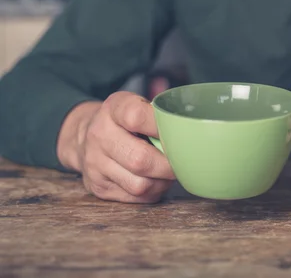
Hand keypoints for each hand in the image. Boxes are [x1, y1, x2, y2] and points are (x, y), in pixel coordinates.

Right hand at [58, 92, 175, 202]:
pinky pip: (136, 197)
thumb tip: (192, 133)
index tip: (178, 133)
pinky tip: (154, 179)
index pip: (136, 117)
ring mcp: (95, 164)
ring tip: (167, 171)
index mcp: (113, 109)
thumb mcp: (137, 105)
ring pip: (140, 184)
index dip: (162, 127)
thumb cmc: (124, 121)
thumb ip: (160, 115)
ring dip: (162, 182)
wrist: (87, 137)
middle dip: (168, 165)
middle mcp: (100, 135)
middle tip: (182, 162)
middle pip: (140, 160)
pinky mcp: (99, 187)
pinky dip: (152, 191)